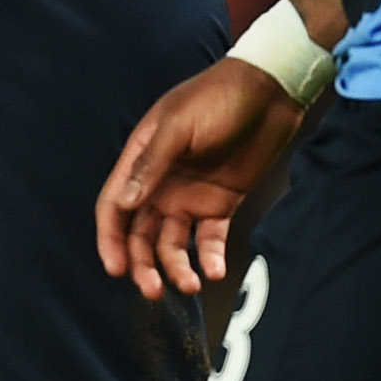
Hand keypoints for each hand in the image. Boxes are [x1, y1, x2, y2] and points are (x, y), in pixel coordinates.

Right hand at [95, 59, 301, 300]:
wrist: (270, 91)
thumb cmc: (216, 98)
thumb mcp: (178, 126)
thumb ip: (151, 165)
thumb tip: (124, 203)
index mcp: (140, 161)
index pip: (114, 207)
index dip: (110, 240)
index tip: (116, 268)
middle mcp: (160, 184)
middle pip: (140, 234)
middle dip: (143, 264)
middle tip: (154, 289)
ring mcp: (190, 197)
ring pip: (173, 243)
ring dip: (176, 267)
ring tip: (191, 283)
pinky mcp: (221, 205)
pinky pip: (210, 239)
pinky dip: (210, 256)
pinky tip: (214, 270)